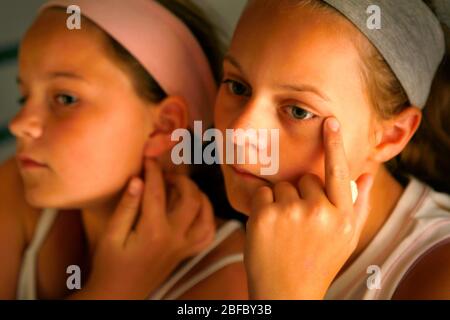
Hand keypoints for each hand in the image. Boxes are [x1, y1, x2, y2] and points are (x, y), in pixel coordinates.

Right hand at [83, 158, 214, 298]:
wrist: (119, 294)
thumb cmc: (110, 265)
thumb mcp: (111, 236)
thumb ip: (126, 207)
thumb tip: (138, 180)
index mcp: (153, 231)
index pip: (157, 191)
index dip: (153, 170)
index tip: (148, 158)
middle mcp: (175, 237)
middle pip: (191, 199)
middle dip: (181, 180)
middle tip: (166, 174)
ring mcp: (184, 246)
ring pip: (206, 215)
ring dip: (199, 196)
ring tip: (183, 187)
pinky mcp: (186, 253)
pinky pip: (207, 235)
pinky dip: (208, 219)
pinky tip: (198, 210)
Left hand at [244, 117, 373, 298]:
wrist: (286, 293)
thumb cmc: (317, 262)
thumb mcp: (346, 239)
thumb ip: (358, 205)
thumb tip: (367, 174)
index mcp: (342, 217)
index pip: (339, 172)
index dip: (334, 145)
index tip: (330, 121)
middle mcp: (319, 212)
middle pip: (304, 179)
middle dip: (299, 195)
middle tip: (298, 225)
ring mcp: (291, 212)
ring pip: (281, 185)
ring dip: (279, 201)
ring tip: (283, 230)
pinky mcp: (265, 216)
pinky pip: (261, 192)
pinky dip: (261, 205)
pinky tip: (267, 228)